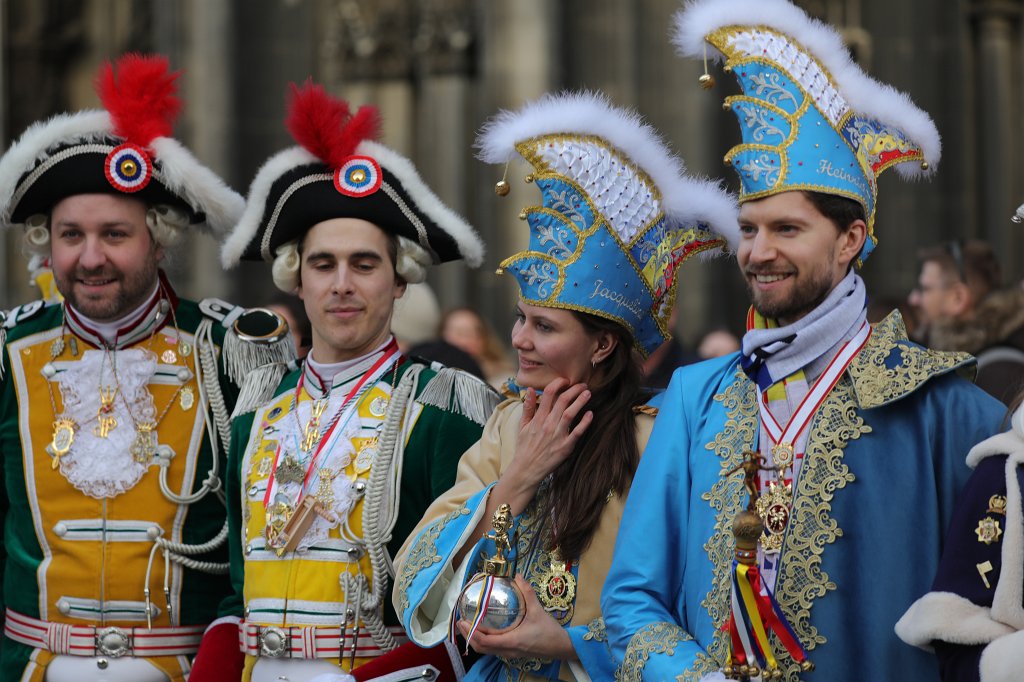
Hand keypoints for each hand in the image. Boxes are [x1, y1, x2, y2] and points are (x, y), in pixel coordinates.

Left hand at [457, 575, 576, 661]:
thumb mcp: (538, 609)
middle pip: (481, 647)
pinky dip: (483, 641)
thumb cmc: (549, 631)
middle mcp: (508, 650)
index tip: (463, 620)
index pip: (485, 640)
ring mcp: (509, 653)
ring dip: (474, 639)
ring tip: (467, 625)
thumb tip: (517, 575)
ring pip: (486, 650)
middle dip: (468, 636)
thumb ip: (527, 592)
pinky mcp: (512, 652)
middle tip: (460, 621)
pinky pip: (492, 649)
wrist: (561, 647)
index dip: (471, 631)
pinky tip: (482, 630)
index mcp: (512, 640)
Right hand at [496, 379, 591, 512]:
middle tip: (582, 384)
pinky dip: (585, 422)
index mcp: (538, 418)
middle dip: (574, 389)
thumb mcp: (522, 426)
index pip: (548, 394)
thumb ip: (528, 408)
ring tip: (588, 393)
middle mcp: (548, 425)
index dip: (557, 384)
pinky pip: (577, 432)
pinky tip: (590, 414)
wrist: (527, 469)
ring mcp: (557, 435)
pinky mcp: (566, 447)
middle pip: (563, 401)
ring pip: (571, 413)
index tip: (564, 380)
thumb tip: (530, 390)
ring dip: (580, 401)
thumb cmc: (525, 447)